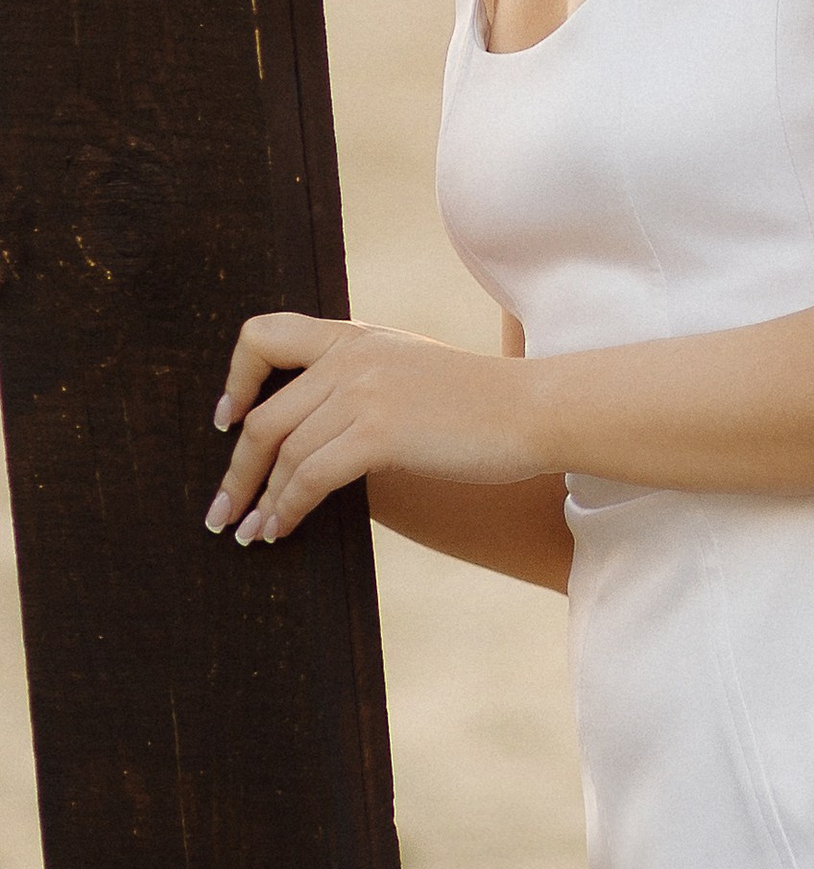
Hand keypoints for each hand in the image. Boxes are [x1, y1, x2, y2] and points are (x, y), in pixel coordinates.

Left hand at [207, 314, 540, 545]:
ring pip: (283, 454)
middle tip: (222, 511)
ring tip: (251, 534)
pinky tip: (281, 531)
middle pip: (263, 417)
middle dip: (236, 472)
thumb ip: (362, 378)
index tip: (228, 421)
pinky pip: (309, 478)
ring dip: (260, 501)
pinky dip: (287, 510)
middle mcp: (351, 357)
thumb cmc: (482, 402)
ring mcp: (363, 392)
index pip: (264, 334)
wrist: (536, 409)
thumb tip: (312, 428)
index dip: (235, 380)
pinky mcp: (379, 433)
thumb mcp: (411, 368)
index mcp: (356, 335)